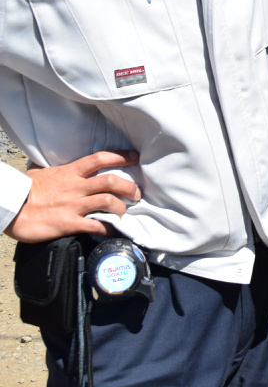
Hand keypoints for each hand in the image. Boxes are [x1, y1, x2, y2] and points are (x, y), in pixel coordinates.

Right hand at [5, 150, 140, 241]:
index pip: (100, 158)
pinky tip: (112, 230)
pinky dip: (108, 228)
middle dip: (129, 186)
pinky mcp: (69, 223)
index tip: (135, 157)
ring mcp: (73, 205)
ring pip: (107, 201)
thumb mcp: (41, 172)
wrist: (10, 208)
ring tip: (124, 212)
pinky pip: (95, 225)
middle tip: (136, 193)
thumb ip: (56, 169)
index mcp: (70, 172)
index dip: (120, 156)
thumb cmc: (24, 190)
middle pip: (111, 181)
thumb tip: (56, 163)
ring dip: (121, 207)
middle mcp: (75, 187)